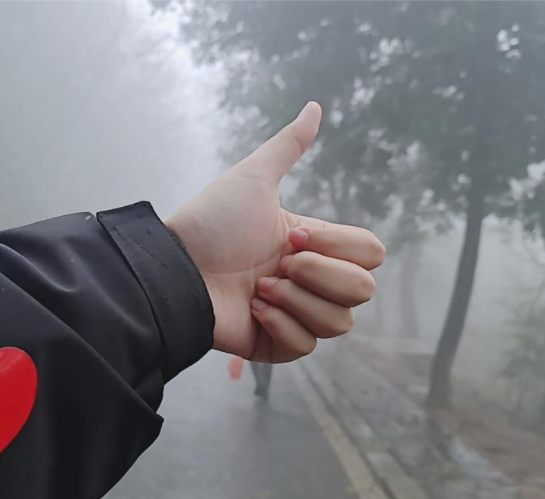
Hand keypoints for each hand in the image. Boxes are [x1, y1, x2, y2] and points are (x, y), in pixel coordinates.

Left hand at [165, 102, 384, 362]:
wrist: (175, 268)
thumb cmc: (210, 222)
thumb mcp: (254, 177)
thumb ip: (288, 145)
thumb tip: (316, 107)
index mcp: (315, 245)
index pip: (370, 254)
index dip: (337, 247)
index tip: (291, 236)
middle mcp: (311, 280)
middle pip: (363, 290)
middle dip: (319, 274)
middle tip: (277, 263)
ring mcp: (296, 315)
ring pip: (340, 323)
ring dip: (297, 300)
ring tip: (259, 288)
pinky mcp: (276, 346)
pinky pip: (307, 347)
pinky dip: (280, 325)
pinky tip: (252, 309)